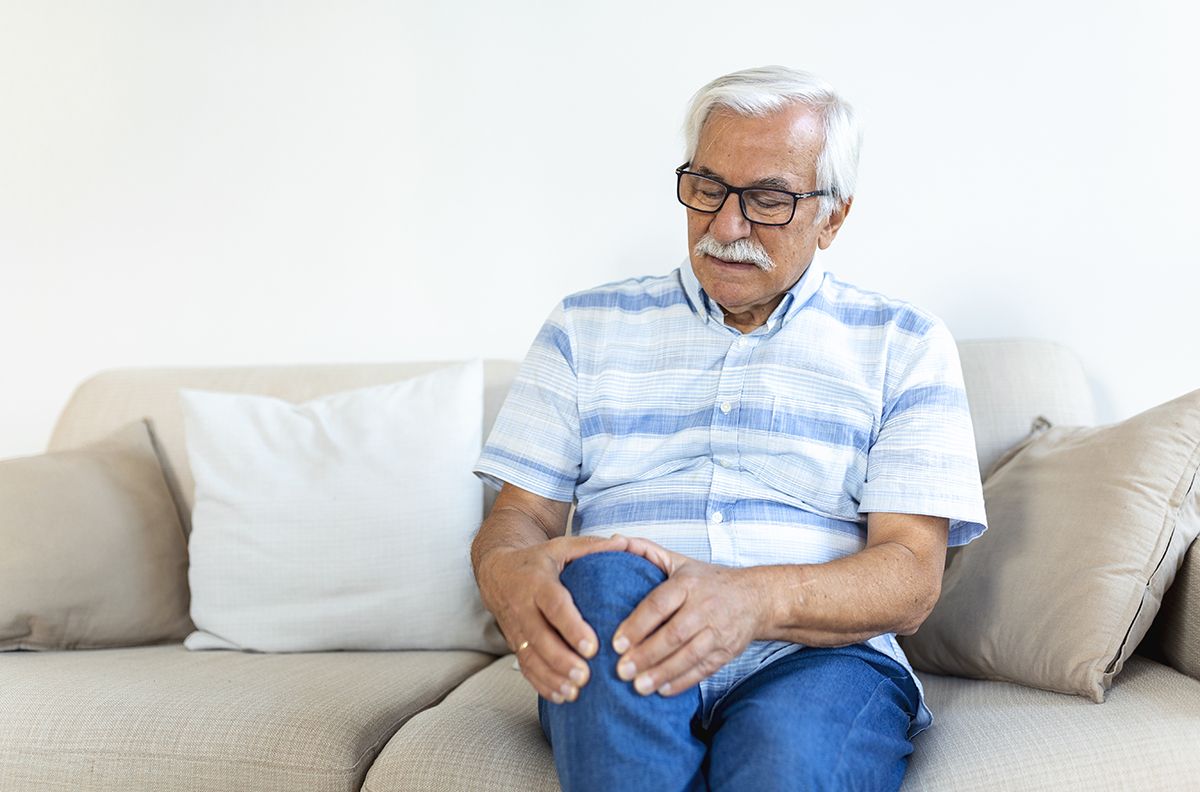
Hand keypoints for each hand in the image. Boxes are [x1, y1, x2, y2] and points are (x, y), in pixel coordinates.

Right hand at [477, 534, 635, 702]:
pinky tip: (561, 696)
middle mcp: (523, 607)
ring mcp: (516, 629)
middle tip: (585, 676)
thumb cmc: (538, 560)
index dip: (571, 626)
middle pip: (540, 637)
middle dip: (561, 659)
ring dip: (551, 677)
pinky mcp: (515, 643)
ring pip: (531, 657)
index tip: (592, 646)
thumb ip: (591, 547)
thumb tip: (623, 543)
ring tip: (575, 692)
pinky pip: (525, 667)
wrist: (497, 572)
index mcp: (538, 582)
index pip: (554, 606)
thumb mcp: (561, 546)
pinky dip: (541, 684)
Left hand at [611, 537, 766, 696]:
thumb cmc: (708, 580)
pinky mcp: (727, 651)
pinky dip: (683, 681)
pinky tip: (663, 690)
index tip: (616, 643)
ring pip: (689, 655)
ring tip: (638, 687)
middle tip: (621, 670)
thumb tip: (614, 540)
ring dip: (662, 672)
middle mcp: (705, 607)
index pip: (659, 604)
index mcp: (688, 584)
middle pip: (674, 634)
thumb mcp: (680, 561)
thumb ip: (646, 551)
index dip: (637, 625)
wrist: (756, 597)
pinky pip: (704, 669)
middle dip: (646, 655)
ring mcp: (718, 631)